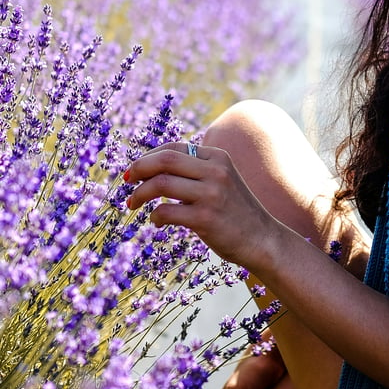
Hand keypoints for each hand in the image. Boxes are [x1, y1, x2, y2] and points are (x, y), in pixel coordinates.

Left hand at [125, 142, 278, 268]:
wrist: (263, 240)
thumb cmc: (236, 212)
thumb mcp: (222, 181)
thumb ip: (196, 171)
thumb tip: (153, 166)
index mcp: (218, 157)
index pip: (173, 148)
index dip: (148, 156)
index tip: (134, 170)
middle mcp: (216, 172)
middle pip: (165, 160)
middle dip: (139, 168)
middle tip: (126, 181)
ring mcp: (211, 195)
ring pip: (161, 184)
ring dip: (140, 194)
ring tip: (133, 204)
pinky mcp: (206, 219)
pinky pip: (166, 212)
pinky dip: (154, 216)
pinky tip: (156, 222)